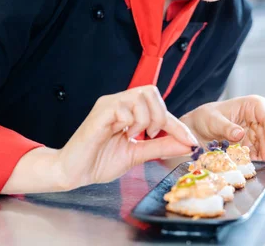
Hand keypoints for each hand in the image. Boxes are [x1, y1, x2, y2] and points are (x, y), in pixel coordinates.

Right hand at [58, 85, 198, 187]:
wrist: (73, 172)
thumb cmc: (99, 161)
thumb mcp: (137, 154)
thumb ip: (161, 147)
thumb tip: (187, 145)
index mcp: (128, 110)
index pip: (158, 106)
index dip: (177, 124)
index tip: (191, 141)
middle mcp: (118, 102)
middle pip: (151, 91)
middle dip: (160, 116)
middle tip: (152, 135)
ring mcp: (108, 105)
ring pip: (140, 97)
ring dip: (144, 120)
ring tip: (132, 135)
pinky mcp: (99, 113)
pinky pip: (124, 108)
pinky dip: (129, 123)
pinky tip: (121, 134)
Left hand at [180, 95, 264, 160]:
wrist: (197, 128)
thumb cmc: (205, 117)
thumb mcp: (213, 120)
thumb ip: (226, 127)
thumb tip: (240, 134)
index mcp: (251, 106)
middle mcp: (255, 118)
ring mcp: (253, 133)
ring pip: (264, 145)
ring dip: (263, 156)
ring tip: (262, 166)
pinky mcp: (248, 145)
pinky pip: (255, 153)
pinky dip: (255, 160)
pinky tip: (254, 167)